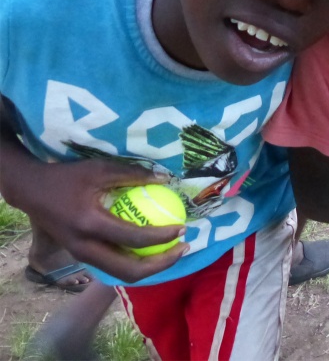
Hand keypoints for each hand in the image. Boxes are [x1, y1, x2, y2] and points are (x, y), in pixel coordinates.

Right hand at [3, 159, 184, 283]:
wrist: (31, 192)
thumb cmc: (67, 178)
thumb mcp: (100, 169)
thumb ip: (133, 175)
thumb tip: (167, 178)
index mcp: (90, 224)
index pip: (134, 239)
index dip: (162, 237)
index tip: (182, 227)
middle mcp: (84, 246)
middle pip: (128, 270)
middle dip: (161, 265)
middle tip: (183, 249)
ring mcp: (80, 255)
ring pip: (120, 274)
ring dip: (150, 268)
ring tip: (172, 252)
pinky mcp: (80, 256)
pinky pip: (112, 267)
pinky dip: (135, 263)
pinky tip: (152, 250)